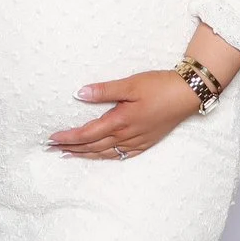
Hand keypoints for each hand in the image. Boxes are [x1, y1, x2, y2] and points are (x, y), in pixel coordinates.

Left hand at [52, 71, 204, 159]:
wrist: (188, 94)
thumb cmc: (160, 86)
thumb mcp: (130, 84)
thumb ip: (104, 90)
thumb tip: (80, 94)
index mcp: (120, 121)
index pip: (87, 133)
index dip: (68, 137)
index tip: (51, 138)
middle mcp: (127, 135)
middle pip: (93, 146)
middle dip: (71, 148)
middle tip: (52, 149)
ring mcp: (137, 141)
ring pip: (106, 153)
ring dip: (86, 154)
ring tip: (69, 155)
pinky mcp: (147, 142)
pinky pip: (122, 155)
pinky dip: (106, 157)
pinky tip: (100, 156)